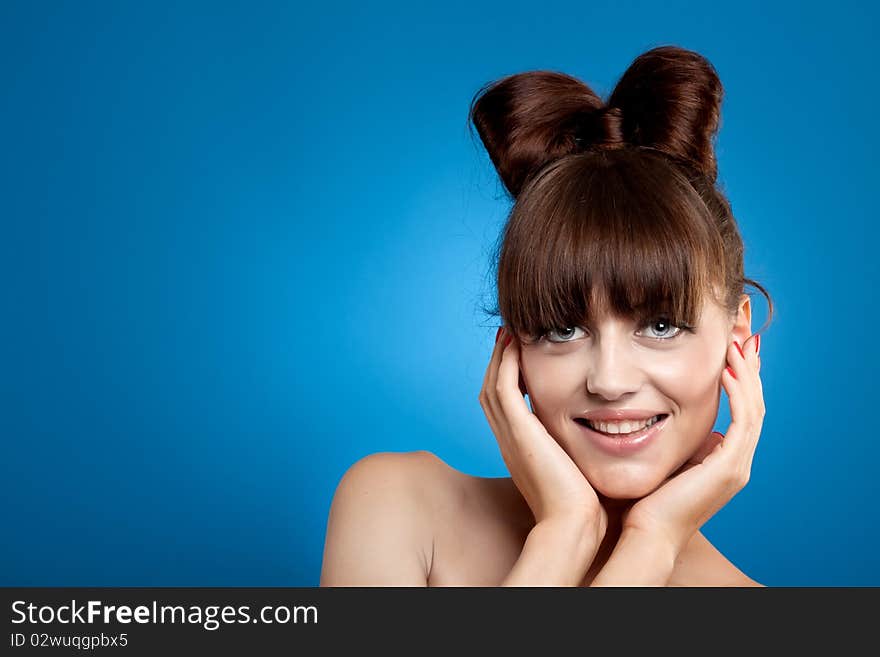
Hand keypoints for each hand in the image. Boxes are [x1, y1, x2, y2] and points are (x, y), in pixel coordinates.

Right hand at [479, 327, 606, 537]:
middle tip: (509, 337)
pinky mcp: (518, 432)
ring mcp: (510, 437)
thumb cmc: (585, 509)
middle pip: (492, 392)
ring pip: (493, 386)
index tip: (522, 356)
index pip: (507, 407)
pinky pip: (503, 388)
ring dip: (500, 357)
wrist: (574, 526)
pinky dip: (505, 364)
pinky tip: (516, 344)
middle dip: (499, 363)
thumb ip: (585, 452)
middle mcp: (509, 442)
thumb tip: (613, 438)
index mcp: (521, 451)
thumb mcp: (582, 472)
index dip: (510, 379)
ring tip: (510, 334)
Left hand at [620, 334, 764, 554]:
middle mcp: (737, 463)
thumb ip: (676, 439)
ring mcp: (737, 466)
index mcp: (725, 461)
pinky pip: (744, 421)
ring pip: (755, 409)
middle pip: (755, 405)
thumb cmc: (647, 499)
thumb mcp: (666, 457)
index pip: (742, 411)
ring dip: (746, 375)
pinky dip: (738, 393)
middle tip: (743, 338)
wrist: (647, 532)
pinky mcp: (729, 467)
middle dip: (749, 370)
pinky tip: (726, 372)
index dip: (741, 380)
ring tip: (735, 346)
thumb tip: (662, 411)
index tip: (732, 351)